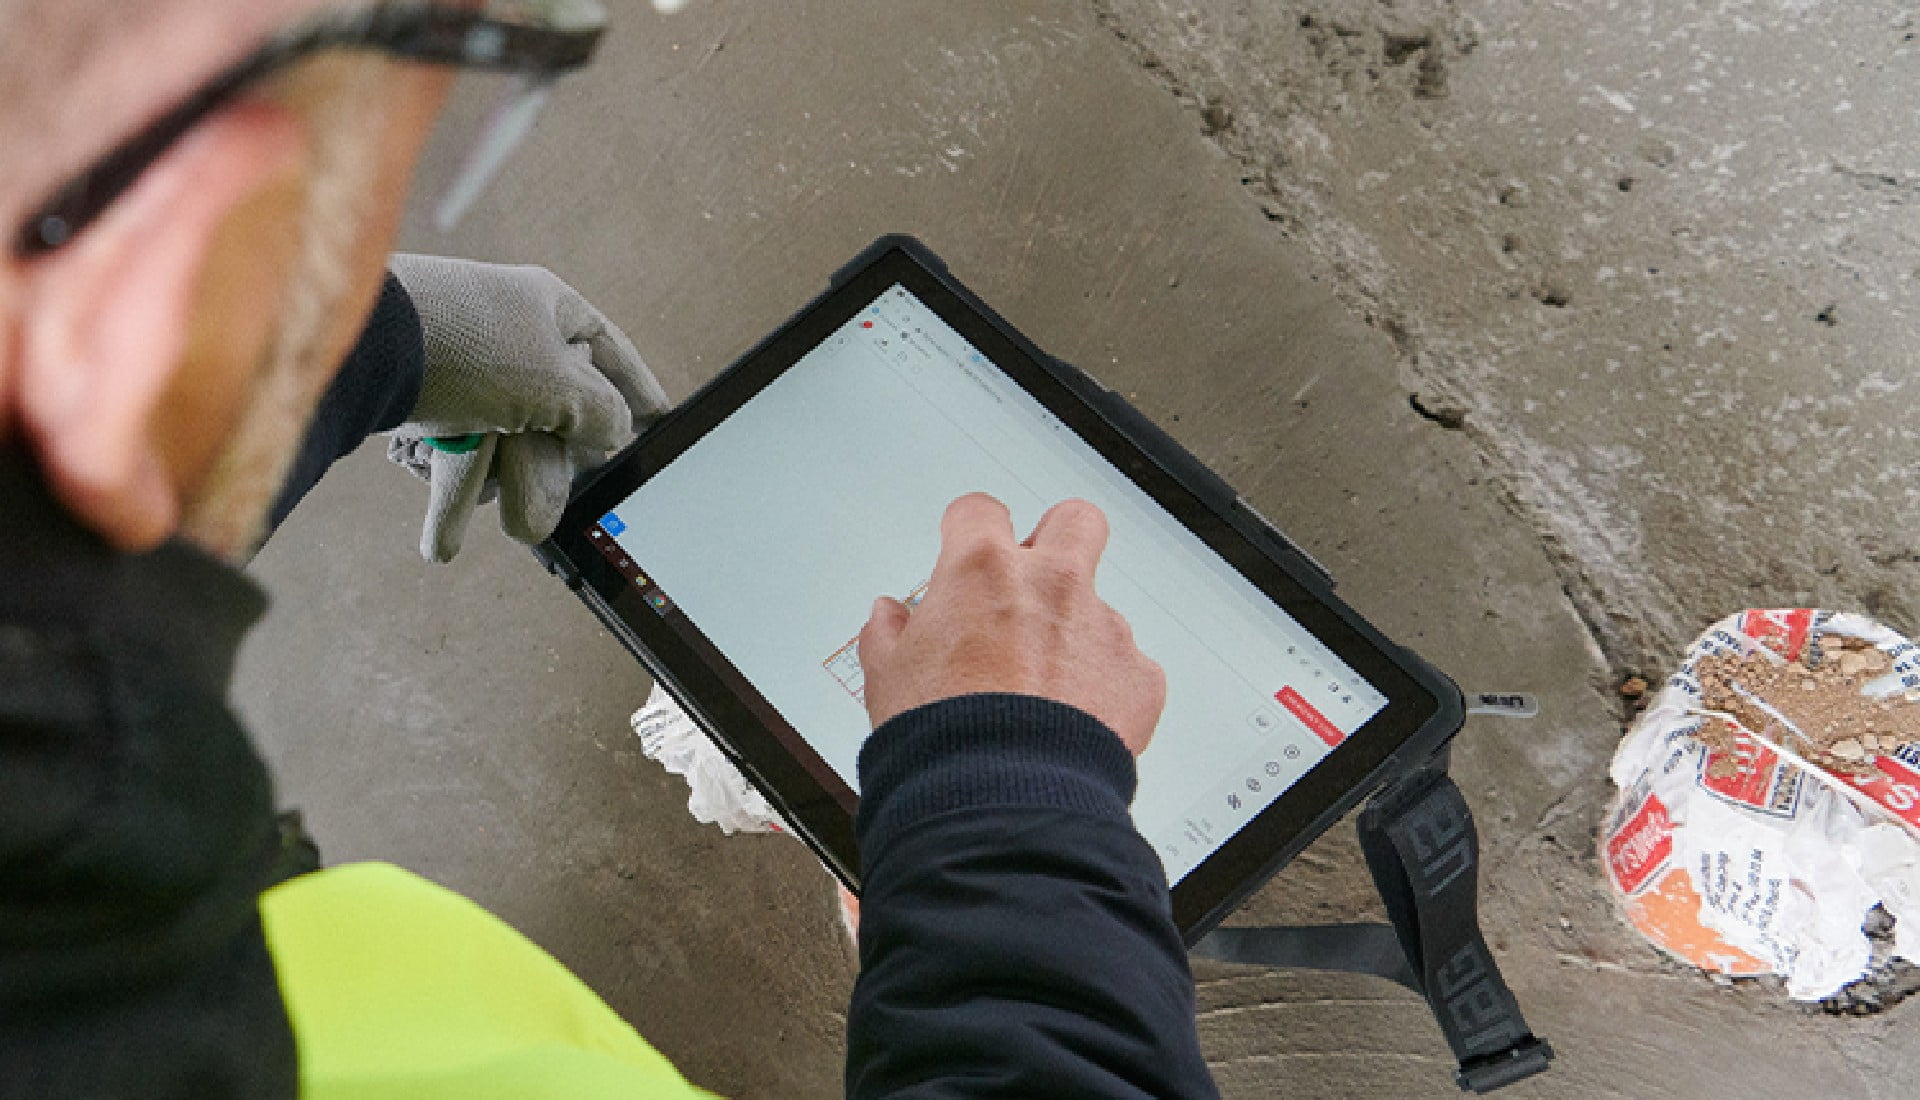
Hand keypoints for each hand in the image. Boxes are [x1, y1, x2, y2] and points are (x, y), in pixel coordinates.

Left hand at [384, 254, 670, 562]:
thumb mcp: (561, 384)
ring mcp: (462, 362)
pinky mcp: (419, 392)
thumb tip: (612, 432)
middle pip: (555, 411)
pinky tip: (441, 544)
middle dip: (554, 470)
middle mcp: (508, 331)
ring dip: (502, 492)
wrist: (362, 343)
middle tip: (551, 515)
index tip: (657, 419)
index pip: (607, 348)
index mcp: (548, 307)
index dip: (635, 387)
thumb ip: (604, 412)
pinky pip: (451, 450)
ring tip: (512, 533)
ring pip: (503, 441)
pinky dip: (450, 496)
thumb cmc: (471, 346)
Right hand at [857, 493, 1165, 756]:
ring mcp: (1102, 626)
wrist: (1003, 799)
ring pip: (1100, 607)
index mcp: (981, 571)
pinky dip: (1108, 690)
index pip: (979, 511)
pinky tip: (1078, 722)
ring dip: (1077, 635)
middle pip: (1074, 520)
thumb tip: (887, 617)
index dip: (969, 530)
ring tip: (1047, 691)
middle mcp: (1050, 584)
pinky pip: (1129, 668)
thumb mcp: (886, 680)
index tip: (966, 549)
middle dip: (1057, 541)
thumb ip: (888, 634)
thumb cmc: (944, 739)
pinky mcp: (1139, 675)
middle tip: (1035, 582)